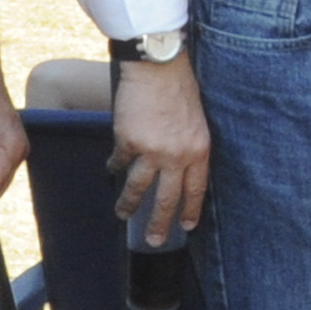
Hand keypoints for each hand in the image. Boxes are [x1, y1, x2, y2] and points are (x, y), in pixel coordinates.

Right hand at [110, 51, 211, 247]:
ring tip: (122, 215)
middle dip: (160, 223)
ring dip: (129, 204)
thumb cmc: (181, 89)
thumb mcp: (197, 121)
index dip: (190, 209)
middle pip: (167, 198)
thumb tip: (180, 168)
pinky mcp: (128, 143)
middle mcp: (177, 156)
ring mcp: (151, 151)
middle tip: (154, 240)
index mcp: (199, 150)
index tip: (186, 226)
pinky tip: (111, 170)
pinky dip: (114, 167)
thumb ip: (190, 146)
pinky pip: (119, 163)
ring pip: (138, 188)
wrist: (158, 69)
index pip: (196, 189)